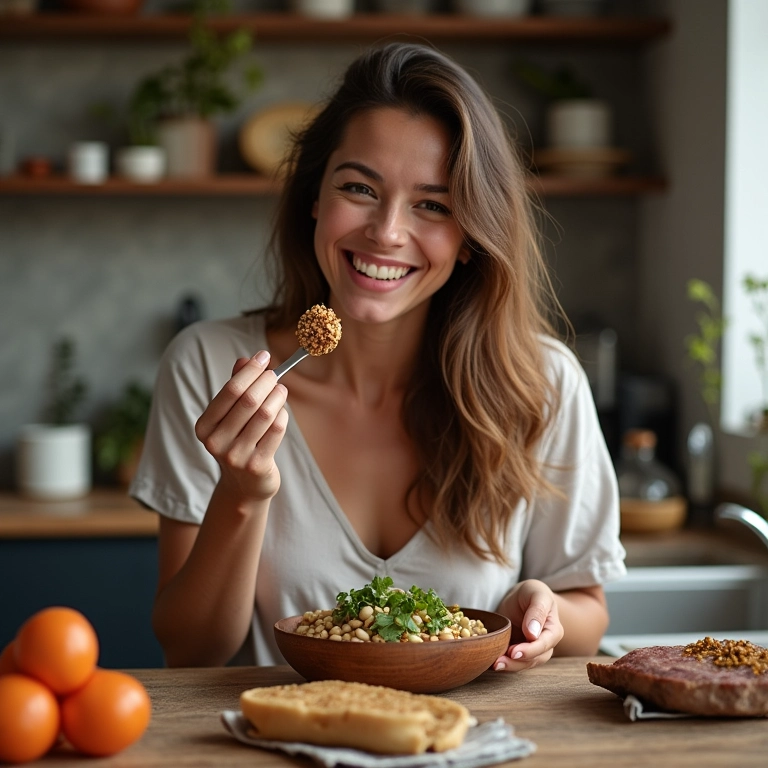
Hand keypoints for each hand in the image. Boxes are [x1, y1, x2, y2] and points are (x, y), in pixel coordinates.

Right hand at [195, 350, 288, 503]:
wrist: (245, 485)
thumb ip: (235, 388)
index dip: (250, 371)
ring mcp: (236, 456)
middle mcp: (216, 442)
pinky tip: (281, 412)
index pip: (230, 391)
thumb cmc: (238, 441)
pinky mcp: (257, 465)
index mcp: (204, 426)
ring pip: (265, 414)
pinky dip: (282, 415)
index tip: (263, 356)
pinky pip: (276, 429)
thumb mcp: (230, 416)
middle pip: (249, 400)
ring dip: (277, 397)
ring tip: (281, 390)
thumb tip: (245, 359)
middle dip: (266, 381)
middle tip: (275, 373)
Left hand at [493, 579, 563, 672]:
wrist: (522, 597)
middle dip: (516, 662)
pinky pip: (513, 661)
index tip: (514, 652)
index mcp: (553, 630)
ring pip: (523, 664)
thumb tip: (533, 634)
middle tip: (499, 662)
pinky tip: (490, 662)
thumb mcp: (537, 594)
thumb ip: (537, 611)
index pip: (544, 644)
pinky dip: (503, 663)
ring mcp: (532, 650)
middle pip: (534, 659)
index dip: (530, 650)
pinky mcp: (518, 651)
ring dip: (509, 666)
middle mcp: (545, 644)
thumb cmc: (532, 593)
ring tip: (494, 664)